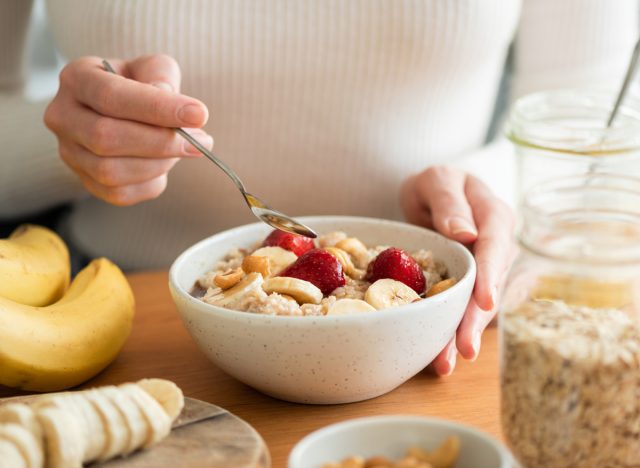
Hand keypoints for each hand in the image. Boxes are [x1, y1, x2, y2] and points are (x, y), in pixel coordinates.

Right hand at [44, 55, 212, 205]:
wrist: (125, 112)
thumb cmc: (140, 86)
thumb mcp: (153, 68)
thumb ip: (161, 76)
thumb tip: (169, 102)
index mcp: (76, 79)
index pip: (111, 96)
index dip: (157, 108)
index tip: (198, 115)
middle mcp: (63, 116)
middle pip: (106, 138)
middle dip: (161, 142)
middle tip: (201, 141)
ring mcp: (69, 153)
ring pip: (111, 171)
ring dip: (159, 164)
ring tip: (185, 149)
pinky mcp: (86, 182)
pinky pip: (120, 193)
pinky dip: (151, 182)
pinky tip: (165, 165)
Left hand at [401, 166, 515, 375]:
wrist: (432, 196)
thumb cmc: (436, 184)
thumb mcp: (437, 179)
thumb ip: (449, 201)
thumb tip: (467, 233)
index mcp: (494, 216)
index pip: (496, 247)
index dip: (491, 275)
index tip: (485, 301)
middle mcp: (497, 247)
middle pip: (491, 285)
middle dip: (477, 319)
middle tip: (464, 349)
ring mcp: (486, 269)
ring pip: (479, 305)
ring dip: (463, 334)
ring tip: (445, 364)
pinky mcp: (471, 286)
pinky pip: (464, 309)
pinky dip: (452, 332)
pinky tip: (440, 356)